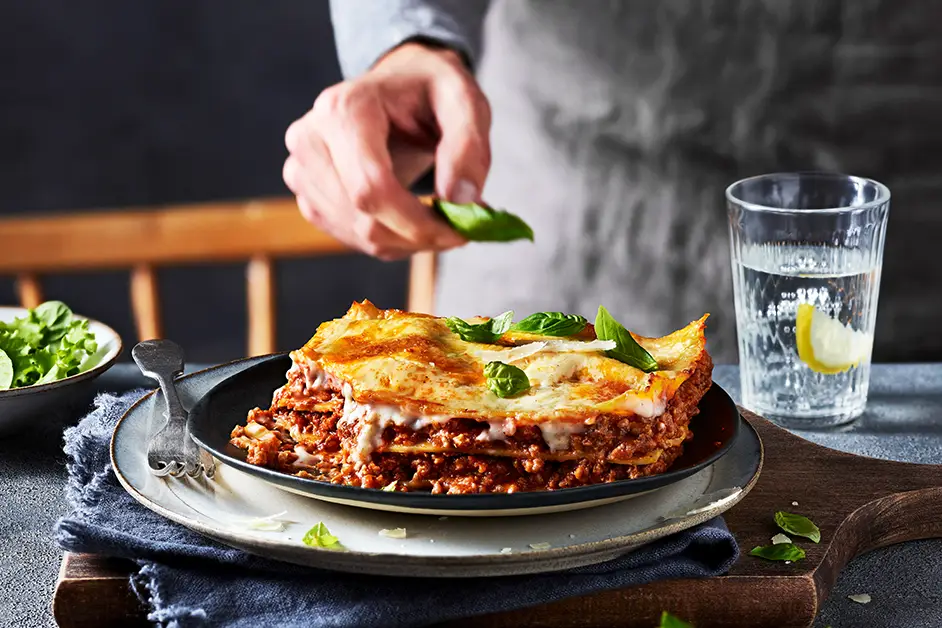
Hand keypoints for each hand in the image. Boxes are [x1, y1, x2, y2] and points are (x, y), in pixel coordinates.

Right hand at [283, 43, 491, 259]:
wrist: (400, 84)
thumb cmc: (430, 90)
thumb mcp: (465, 101)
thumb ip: (468, 146)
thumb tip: (460, 199)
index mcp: (344, 109)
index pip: (372, 189)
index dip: (417, 222)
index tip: (459, 232)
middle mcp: (310, 139)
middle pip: (363, 218)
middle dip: (416, 236)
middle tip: (457, 231)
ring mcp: (301, 169)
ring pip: (357, 234)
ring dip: (405, 241)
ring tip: (438, 219)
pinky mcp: (307, 194)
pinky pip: (349, 237)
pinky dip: (387, 241)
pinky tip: (411, 220)